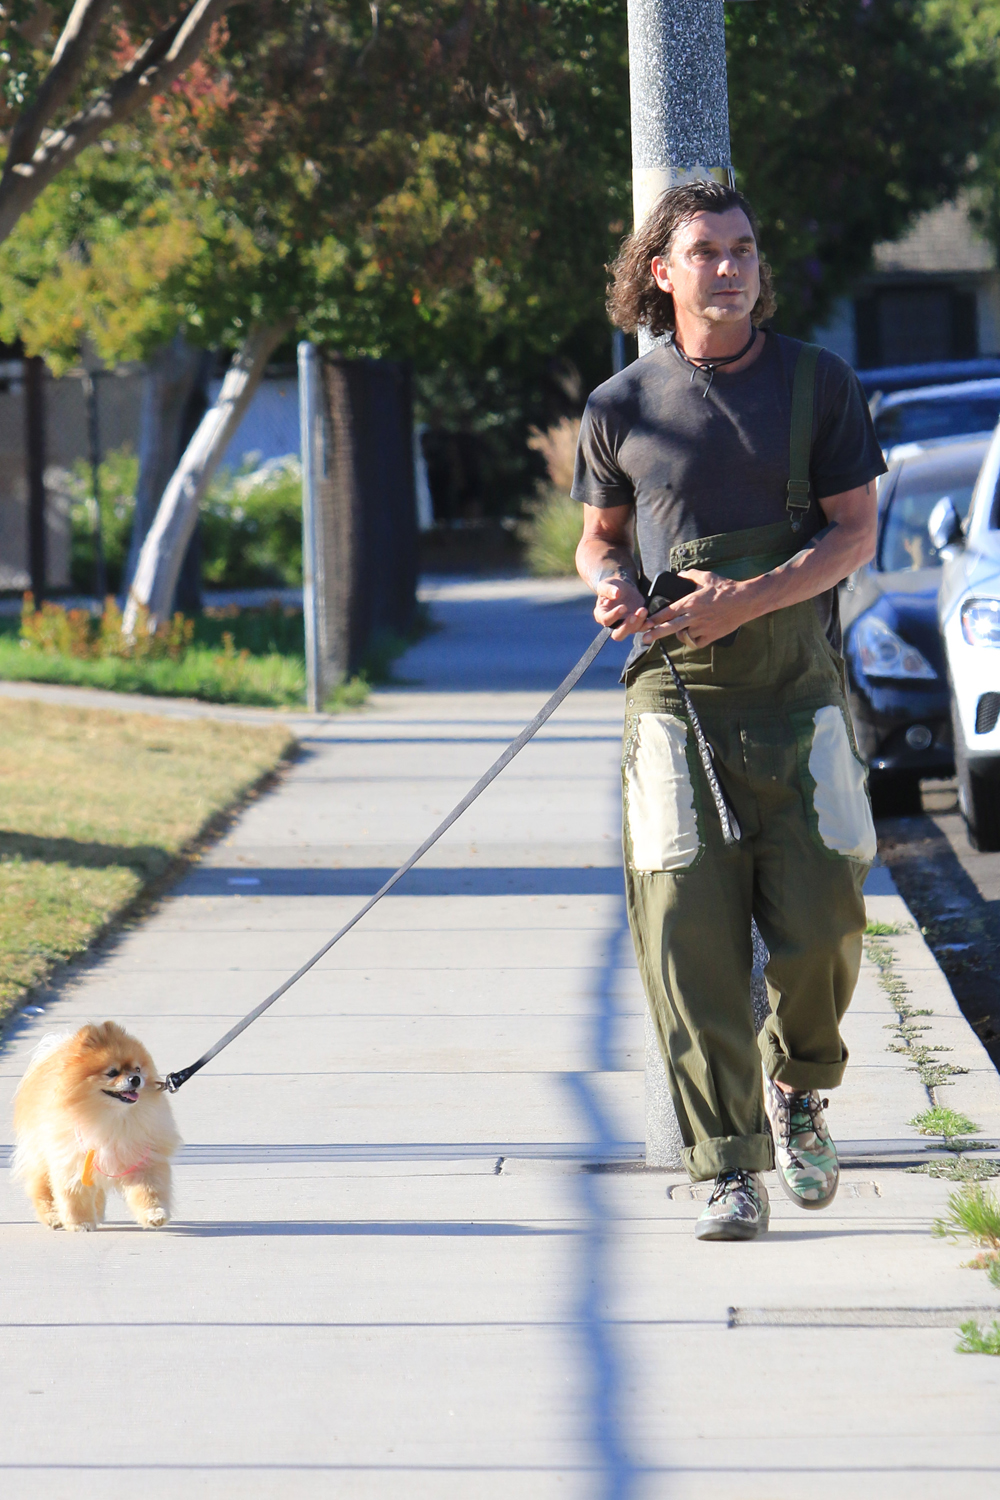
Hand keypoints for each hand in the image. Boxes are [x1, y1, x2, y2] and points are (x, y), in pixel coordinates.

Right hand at [593, 576, 648, 640]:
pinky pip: (642, 628)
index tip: (623, 607)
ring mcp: (625, 625)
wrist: (623, 587)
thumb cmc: (611, 586)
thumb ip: (608, 589)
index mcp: (601, 615)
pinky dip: (646, 625)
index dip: (614, 615)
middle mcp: (612, 624)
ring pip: (632, 630)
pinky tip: (651, 620)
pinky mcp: (636, 623)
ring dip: (639, 622)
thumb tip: (616, 594)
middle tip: (634, 616)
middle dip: (627, 627)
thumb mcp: (606, 584)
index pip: (606, 620)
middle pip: (618, 634)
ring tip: (643, 610)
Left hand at [640, 569, 754, 646]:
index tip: (645, 623)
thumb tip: (678, 574)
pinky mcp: (711, 636)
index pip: (667, 612)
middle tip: (644, 638)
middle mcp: (694, 616)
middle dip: (655, 633)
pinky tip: (692, 636)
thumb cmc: (726, 588)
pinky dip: (692, 641)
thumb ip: (690, 575)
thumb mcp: (707, 577)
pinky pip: (696, 642)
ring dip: (679, 635)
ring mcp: (702, 627)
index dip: (654, 619)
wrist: (745, 601)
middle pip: (669, 627)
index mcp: (690, 602)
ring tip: (678, 632)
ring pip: (683, 636)